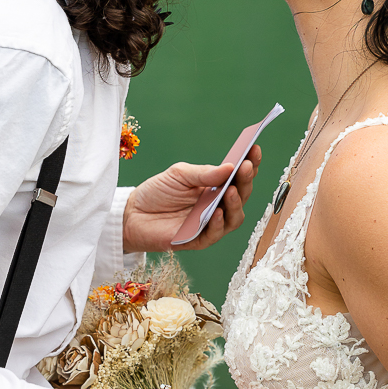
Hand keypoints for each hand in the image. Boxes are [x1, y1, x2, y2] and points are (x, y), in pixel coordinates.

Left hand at [122, 145, 261, 252]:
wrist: (133, 213)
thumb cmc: (157, 192)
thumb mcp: (179, 174)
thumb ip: (203, 173)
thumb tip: (229, 168)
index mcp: (215, 187)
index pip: (237, 176)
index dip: (248, 164)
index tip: (254, 149)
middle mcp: (217, 205)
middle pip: (241, 195)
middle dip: (245, 181)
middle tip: (245, 167)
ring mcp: (209, 223)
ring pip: (234, 218)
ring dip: (236, 204)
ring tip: (232, 191)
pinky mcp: (197, 239)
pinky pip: (214, 234)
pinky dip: (217, 224)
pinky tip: (216, 212)